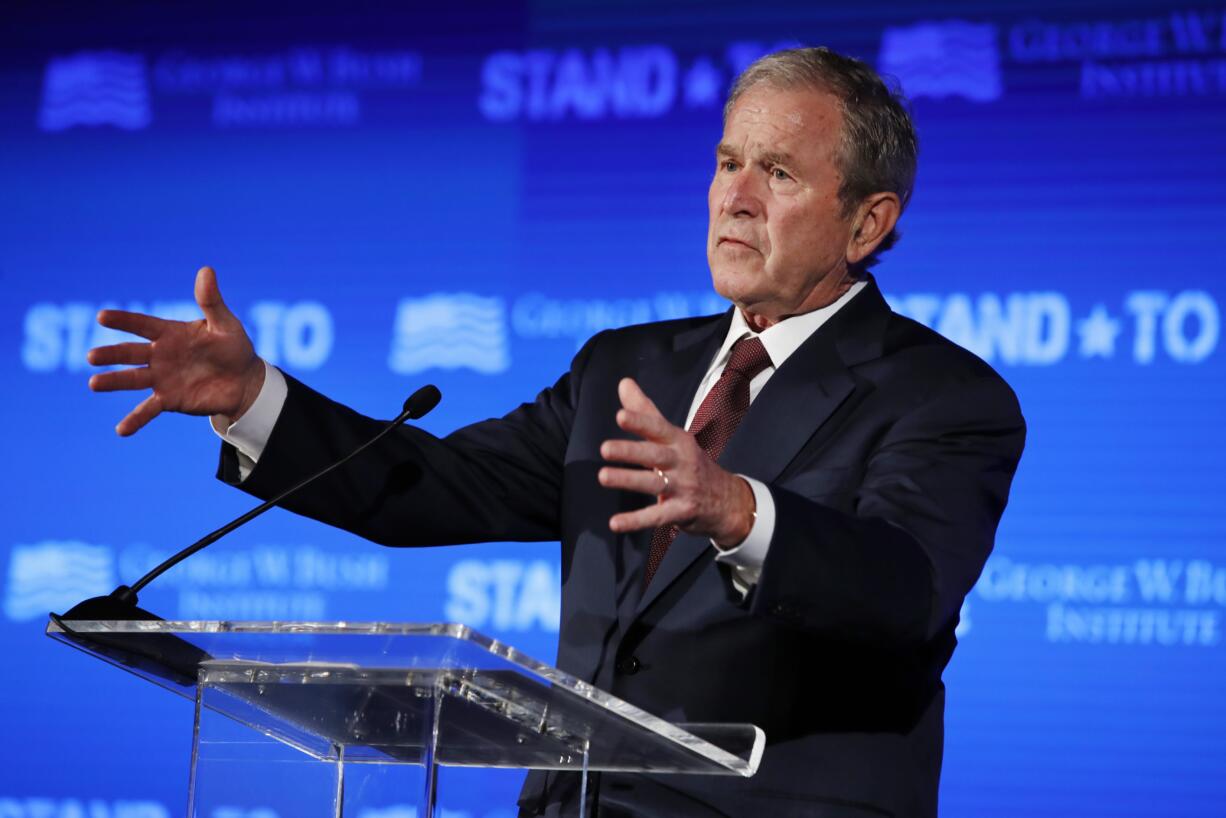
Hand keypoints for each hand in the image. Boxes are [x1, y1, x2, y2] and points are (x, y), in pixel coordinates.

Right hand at [88, 266, 264, 435]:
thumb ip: (211, 302)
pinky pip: (149, 409)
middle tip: (92, 356)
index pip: (143, 325)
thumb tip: (206, 271)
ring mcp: (162, 378)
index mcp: (170, 333)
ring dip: (114, 381)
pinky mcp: (169, 399)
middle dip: (111, 354)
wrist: (245, 380)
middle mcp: (160, 355)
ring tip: (93, 384)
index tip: (102, 317)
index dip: (124, 321)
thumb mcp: (225, 324)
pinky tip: (120, 431)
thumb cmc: (233, 347)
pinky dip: (135, 419)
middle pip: (131, 353)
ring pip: (133, 379)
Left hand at [598, 378, 755, 547]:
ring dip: (628, 480)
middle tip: (604, 448)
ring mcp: (684, 487)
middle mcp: (682, 462)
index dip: (640, 422)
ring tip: (603, 476)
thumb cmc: (691, 463)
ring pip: (654, 483)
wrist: (729, 500)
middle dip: (630, 451)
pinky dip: (636, 521)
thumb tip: (623, 383)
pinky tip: (615, 523)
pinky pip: (657, 516)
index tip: (620, 416)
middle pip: (655, 454)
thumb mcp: (673, 436)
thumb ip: (646, 411)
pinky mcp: (682, 512)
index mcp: (678, 441)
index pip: (658, 428)